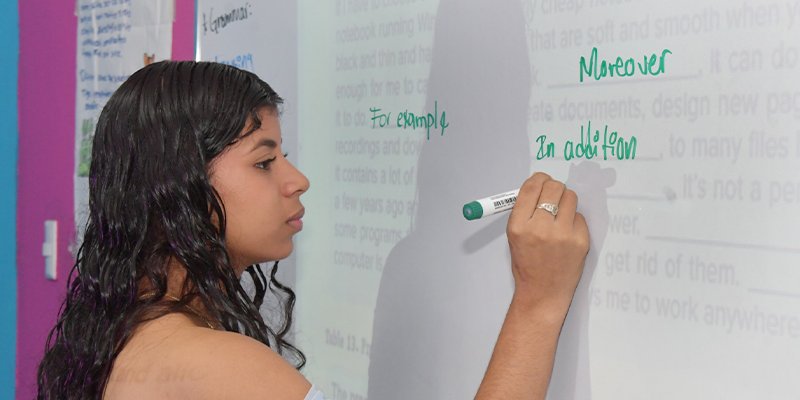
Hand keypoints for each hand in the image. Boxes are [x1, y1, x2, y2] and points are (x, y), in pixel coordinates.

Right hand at [506, 172, 589, 313]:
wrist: (543, 293)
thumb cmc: (528, 264)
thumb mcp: (514, 236)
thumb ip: (524, 210)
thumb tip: (539, 185)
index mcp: (518, 226)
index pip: (531, 187)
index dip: (539, 179)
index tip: (542, 180)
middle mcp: (539, 228)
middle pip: (553, 187)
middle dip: (554, 188)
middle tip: (553, 196)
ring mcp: (562, 235)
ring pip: (570, 197)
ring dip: (566, 202)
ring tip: (560, 216)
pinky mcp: (580, 241)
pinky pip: (580, 217)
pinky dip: (574, 221)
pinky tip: (567, 235)